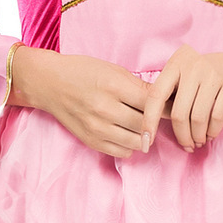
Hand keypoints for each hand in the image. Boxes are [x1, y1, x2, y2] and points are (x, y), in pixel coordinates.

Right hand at [10, 47, 156, 159]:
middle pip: (147, 125)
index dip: (166, 105)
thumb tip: (167, 98)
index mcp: (113, 87)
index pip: (152, 103)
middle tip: (159, 116)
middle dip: (156, 121)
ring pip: (138, 142)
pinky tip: (128, 133)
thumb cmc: (83, 72)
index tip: (173, 105)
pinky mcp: (91, 141)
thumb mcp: (113, 70)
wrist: (49, 83)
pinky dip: (130, 145)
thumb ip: (139, 86)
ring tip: (144, 125)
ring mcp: (97, 128)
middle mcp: (105, 109)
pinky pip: (123, 152)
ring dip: (145, 135)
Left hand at [143, 43, 222, 151]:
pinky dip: (212, 131)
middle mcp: (192, 66)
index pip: (155, 95)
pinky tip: (211, 136)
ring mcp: (213, 73)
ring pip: (198, 118)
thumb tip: (152, 126)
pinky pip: (217, 117)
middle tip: (186, 146)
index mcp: (176, 63)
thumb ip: (171, 91)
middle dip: (181, 136)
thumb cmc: (209, 76)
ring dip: (198, 136)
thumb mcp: (188, 74)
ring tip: (199, 142)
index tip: (146, 142)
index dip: (149, 121)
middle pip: (179, 113)